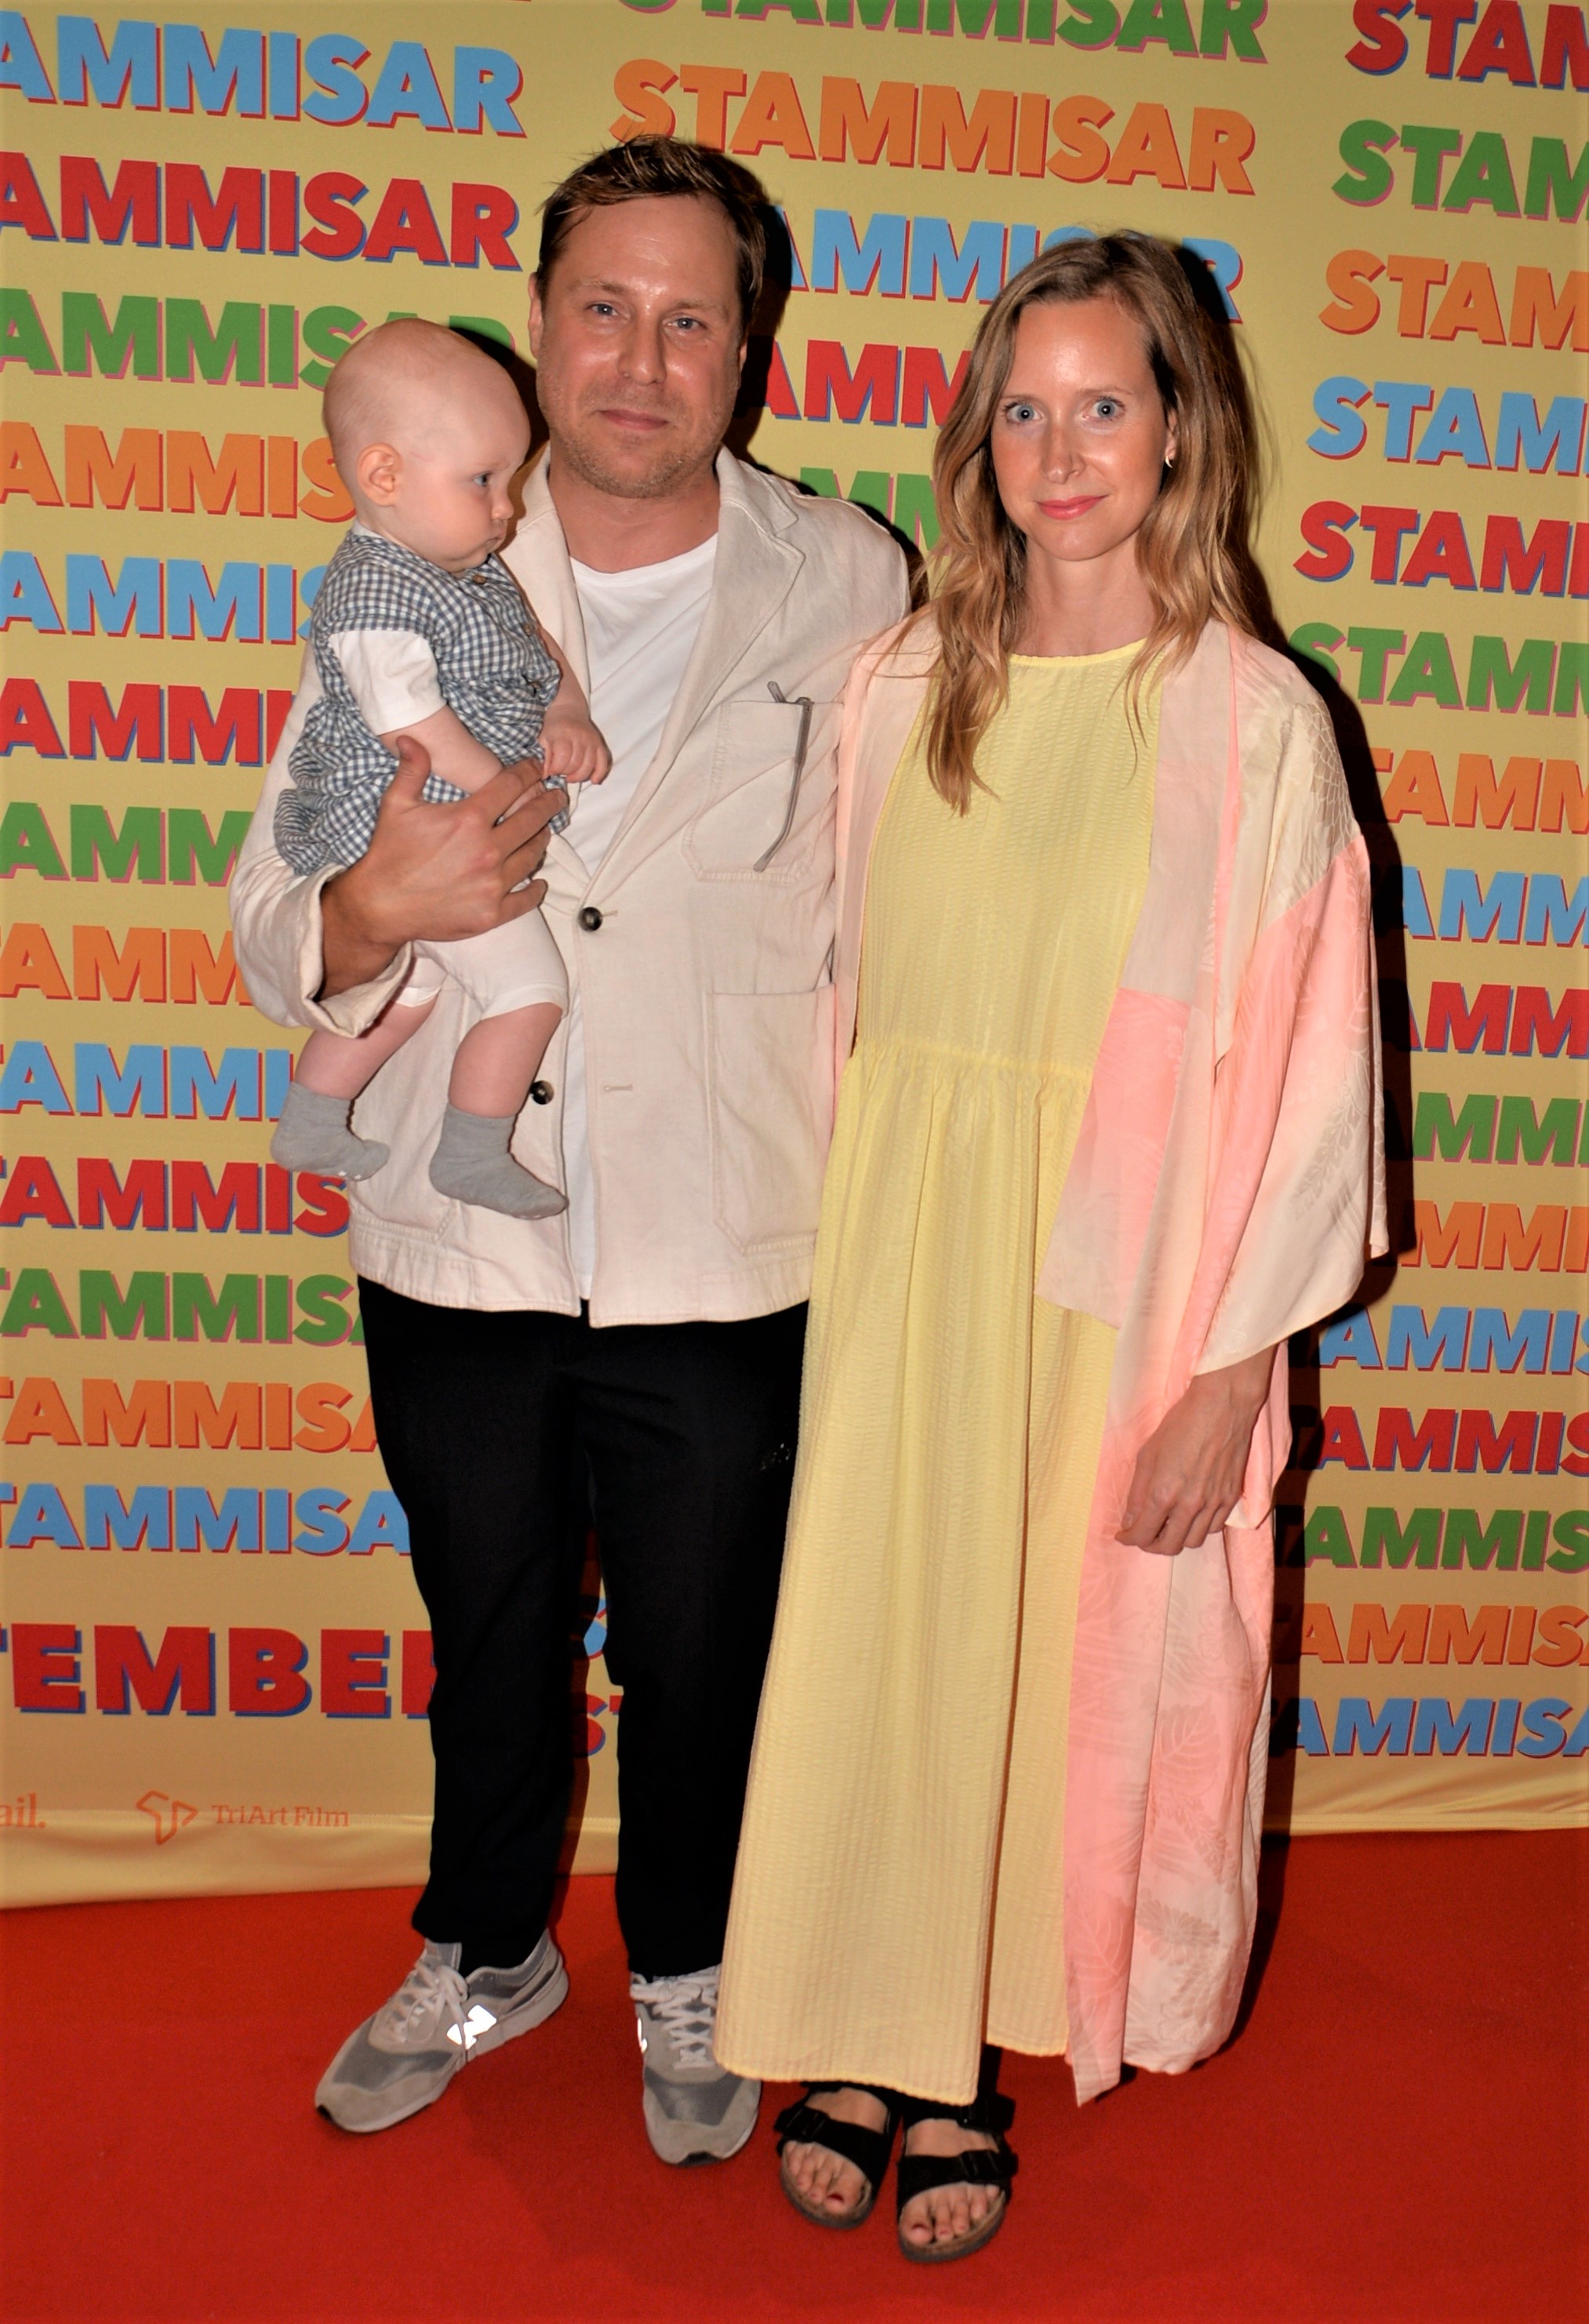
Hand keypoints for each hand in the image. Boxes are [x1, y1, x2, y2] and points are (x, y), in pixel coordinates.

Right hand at [319, 734, 558, 998]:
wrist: (380, 906)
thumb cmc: (388, 853)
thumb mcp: (396, 804)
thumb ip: (412, 769)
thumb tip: (411, 739)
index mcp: (468, 820)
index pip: (511, 787)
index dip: (527, 772)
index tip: (536, 767)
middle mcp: (487, 850)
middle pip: (532, 820)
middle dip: (548, 803)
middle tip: (558, 797)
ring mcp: (493, 884)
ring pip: (532, 857)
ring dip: (542, 841)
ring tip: (545, 832)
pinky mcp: (492, 913)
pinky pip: (526, 899)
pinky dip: (535, 889)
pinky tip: (539, 881)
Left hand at [539, 713, 610, 786]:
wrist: (568, 710)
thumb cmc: (554, 726)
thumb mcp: (544, 738)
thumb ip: (545, 757)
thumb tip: (546, 774)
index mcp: (564, 734)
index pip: (563, 758)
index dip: (556, 769)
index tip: (551, 770)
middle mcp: (580, 737)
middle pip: (576, 764)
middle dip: (566, 773)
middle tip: (560, 771)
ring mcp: (592, 741)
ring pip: (589, 766)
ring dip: (579, 776)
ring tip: (571, 776)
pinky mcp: (600, 745)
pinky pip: (604, 762)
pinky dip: (600, 773)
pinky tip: (594, 780)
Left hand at [1116, 1346, 1275, 1556]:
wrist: (1222, 1406)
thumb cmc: (1180, 1424)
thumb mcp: (1147, 1454)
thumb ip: (1137, 1491)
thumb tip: (1130, 1520)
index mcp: (1163, 1493)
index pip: (1143, 1534)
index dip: (1129, 1539)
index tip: (1124, 1535)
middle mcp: (1189, 1505)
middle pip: (1169, 1546)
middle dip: (1151, 1544)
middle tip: (1143, 1534)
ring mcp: (1213, 1504)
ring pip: (1193, 1542)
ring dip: (1176, 1539)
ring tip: (1168, 1525)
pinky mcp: (1231, 1498)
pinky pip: (1213, 1528)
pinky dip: (1198, 1528)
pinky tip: (1191, 1515)